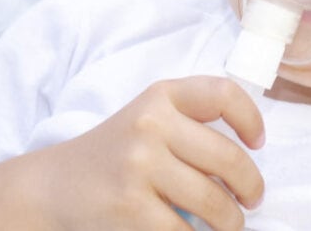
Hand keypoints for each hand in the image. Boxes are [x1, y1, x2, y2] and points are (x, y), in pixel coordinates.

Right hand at [31, 76, 264, 230]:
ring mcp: (139, 165)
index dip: (250, 118)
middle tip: (252, 199)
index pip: (222, 94)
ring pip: (213, 201)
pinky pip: (185, 230)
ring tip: (230, 223)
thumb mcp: (148, 119)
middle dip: (250, 186)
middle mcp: (150, 124)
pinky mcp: (130, 206)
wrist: (52, 187)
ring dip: (231, 221)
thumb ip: (190, 123)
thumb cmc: (114, 154)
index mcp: (160, 96)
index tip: (258, 143)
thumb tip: (250, 153)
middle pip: (227, 158)